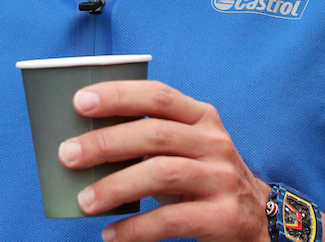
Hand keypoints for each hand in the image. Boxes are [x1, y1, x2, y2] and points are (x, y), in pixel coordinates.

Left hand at [58, 79, 270, 241]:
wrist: (256, 217)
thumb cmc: (204, 177)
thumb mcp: (187, 148)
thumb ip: (151, 138)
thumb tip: (85, 142)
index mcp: (202, 118)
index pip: (159, 96)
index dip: (119, 95)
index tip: (80, 101)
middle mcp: (214, 143)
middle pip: (154, 134)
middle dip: (106, 143)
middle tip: (68, 155)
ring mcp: (220, 178)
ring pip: (161, 174)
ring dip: (115, 187)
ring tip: (84, 201)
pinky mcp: (222, 216)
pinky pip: (170, 220)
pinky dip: (135, 229)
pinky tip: (111, 234)